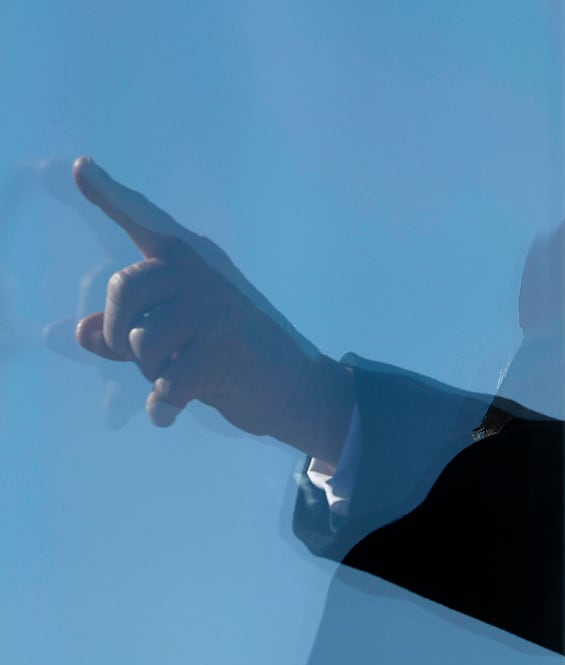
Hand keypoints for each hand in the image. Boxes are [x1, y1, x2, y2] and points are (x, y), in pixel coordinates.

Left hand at [72, 157, 353, 459]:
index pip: (144, 220)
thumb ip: (127, 330)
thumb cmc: (232, 357)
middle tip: (138, 355)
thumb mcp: (176, 339)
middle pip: (123, 287)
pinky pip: (164, 384)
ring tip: (179, 375)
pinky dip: (162, 407)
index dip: (109, 194)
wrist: (299, 389)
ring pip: (139, 341)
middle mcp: (204, 274)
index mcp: (192, 262)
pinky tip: (168, 414)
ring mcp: (215, 309)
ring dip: (150, 371)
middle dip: (117, 330)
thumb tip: (81, 334)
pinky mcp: (223, 351)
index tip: (81, 167)